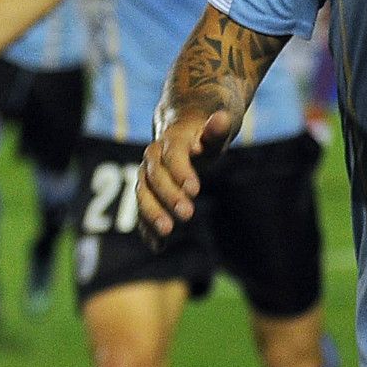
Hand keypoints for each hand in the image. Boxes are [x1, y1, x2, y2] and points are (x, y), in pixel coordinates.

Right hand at [137, 111, 232, 243]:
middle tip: (187, 215)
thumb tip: (222, 119)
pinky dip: (148, 228)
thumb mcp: (217, 128)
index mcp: (172, 138)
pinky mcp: (148, 192)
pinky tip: (158, 247)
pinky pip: (143, 210)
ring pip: (143, 194)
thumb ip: (218, 129)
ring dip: (152, 214)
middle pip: (155, 176)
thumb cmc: (205, 130)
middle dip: (169, 196)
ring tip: (166, 234)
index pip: (173, 154)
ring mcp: (147, 174)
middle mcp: (153, 156)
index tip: (195, 190)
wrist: (183, 127)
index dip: (181, 171)